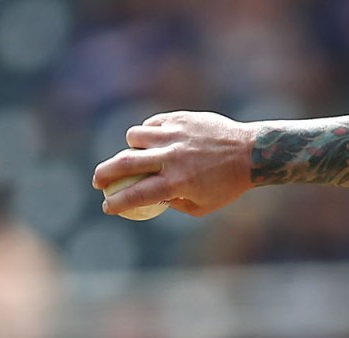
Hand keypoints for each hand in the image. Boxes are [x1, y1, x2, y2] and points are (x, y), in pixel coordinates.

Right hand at [92, 112, 254, 217]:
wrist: (250, 153)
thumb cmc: (227, 185)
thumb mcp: (203, 206)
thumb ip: (174, 203)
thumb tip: (152, 198)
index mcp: (177, 183)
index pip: (137, 195)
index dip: (117, 203)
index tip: (107, 207)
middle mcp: (171, 158)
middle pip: (125, 163)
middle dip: (105, 174)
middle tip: (98, 181)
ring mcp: (174, 135)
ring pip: (134, 137)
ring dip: (131, 148)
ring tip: (138, 155)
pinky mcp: (179, 119)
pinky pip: (152, 124)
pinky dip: (149, 133)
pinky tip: (156, 141)